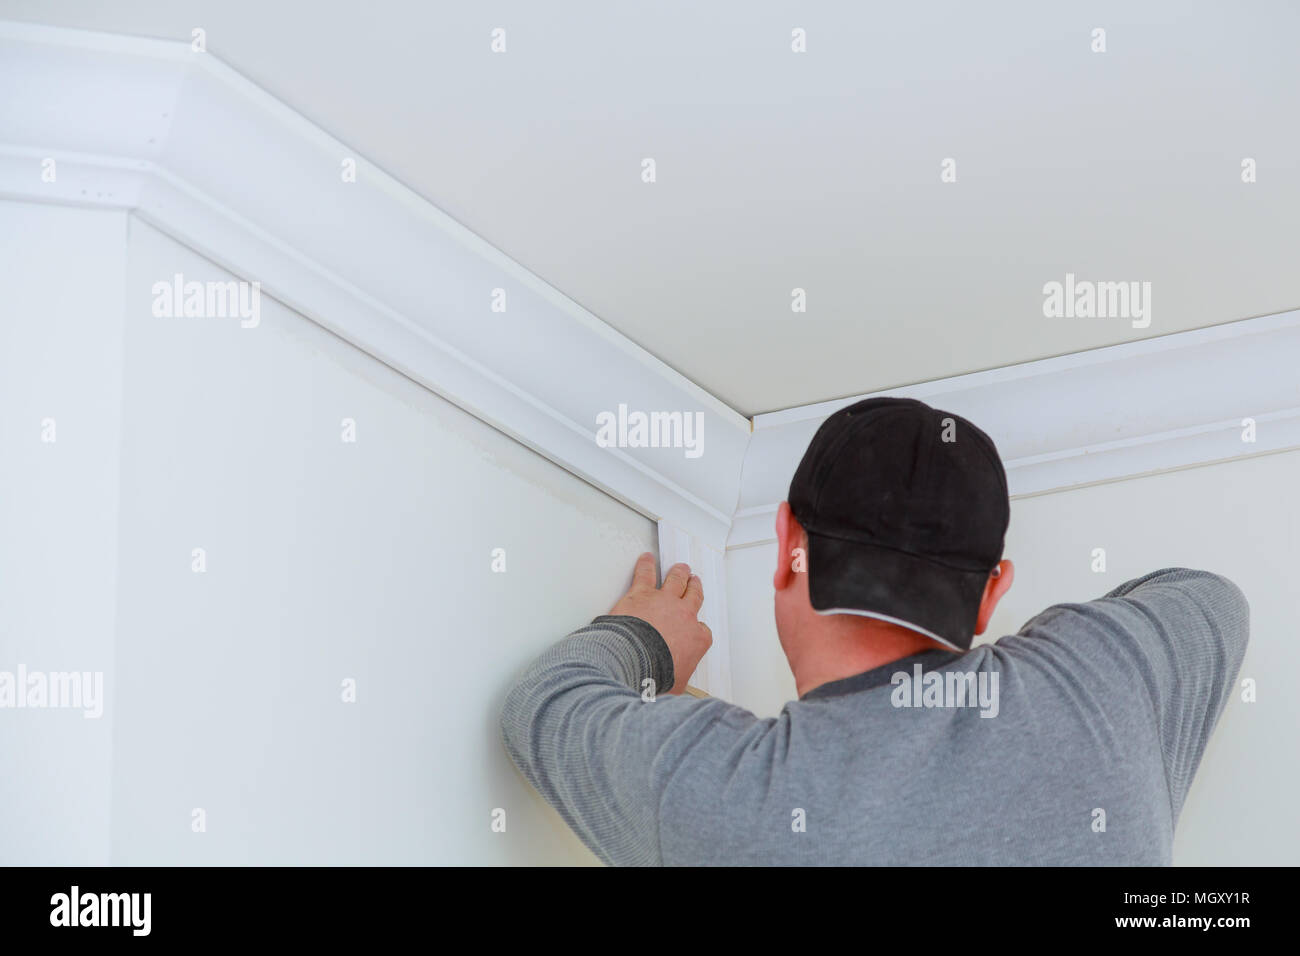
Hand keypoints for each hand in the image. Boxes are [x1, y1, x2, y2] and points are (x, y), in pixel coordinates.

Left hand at [610, 552, 711, 694]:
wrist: (634, 661)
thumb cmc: (654, 675)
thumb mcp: (675, 687)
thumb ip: (677, 684)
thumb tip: (672, 696)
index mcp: (695, 639)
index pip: (702, 631)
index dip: (697, 629)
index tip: (694, 629)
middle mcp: (684, 616)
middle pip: (694, 597)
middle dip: (695, 589)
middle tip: (695, 582)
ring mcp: (664, 602)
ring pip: (676, 581)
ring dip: (679, 573)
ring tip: (680, 568)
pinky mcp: (641, 593)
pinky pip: (646, 574)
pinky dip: (646, 565)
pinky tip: (647, 559)